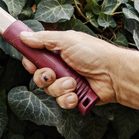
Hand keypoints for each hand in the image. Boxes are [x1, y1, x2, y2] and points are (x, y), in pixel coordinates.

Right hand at [19, 30, 138, 109]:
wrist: (115, 74)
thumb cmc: (94, 53)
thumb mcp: (67, 40)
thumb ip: (43, 39)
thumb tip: (23, 36)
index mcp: (58, 52)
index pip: (36, 58)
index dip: (31, 62)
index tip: (32, 63)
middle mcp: (62, 67)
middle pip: (39, 76)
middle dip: (43, 77)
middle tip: (52, 74)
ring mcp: (68, 83)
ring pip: (49, 91)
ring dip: (59, 87)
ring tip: (73, 83)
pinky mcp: (75, 97)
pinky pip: (61, 102)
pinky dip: (67, 99)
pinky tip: (75, 95)